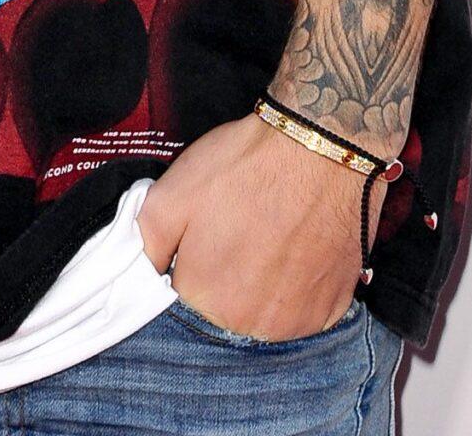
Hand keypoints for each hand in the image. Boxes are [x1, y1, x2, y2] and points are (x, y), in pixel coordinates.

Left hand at [137, 114, 365, 340]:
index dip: (192, 263)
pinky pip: (303, 311)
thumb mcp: (173, 191)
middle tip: (239, 231)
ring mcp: (295, 321)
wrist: (319, 147)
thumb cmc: (246, 166)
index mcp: (206, 299)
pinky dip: (299, 287)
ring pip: (265, 314)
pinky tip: (297, 250)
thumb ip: (146, 241)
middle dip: (226, 276)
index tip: (207, 237)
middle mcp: (250, 323)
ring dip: (263, 286)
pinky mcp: (330, 308)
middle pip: (225, 311)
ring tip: (270, 238)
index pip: (185, 298)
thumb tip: (142, 273)